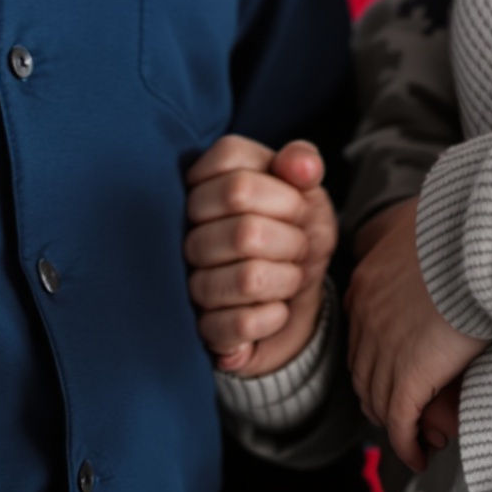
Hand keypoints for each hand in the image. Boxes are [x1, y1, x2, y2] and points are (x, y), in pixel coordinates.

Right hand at [183, 136, 336, 376]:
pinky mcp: (205, 328)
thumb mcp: (305, 191)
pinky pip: (242, 324)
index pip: (239, 185)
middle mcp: (186, 230)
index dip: (285, 198)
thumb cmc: (292, 229)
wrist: (290, 292)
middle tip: (297, 246)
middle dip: (291, 242)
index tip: (296, 207)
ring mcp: (191, 279)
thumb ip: (302, 163)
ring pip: (247, 280)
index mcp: (206, 183)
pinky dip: (274, 316)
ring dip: (286, 280)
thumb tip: (301, 166)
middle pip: (246, 234)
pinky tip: (277, 308)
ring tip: (288, 276)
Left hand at [345, 197, 486, 472]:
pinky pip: (399, 421)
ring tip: (413, 439)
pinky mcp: (409, 375)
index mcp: (367, 282)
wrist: (479, 238)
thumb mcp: (425, 224)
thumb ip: (419, 239)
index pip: (360, 335)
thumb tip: (439, 231)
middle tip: (402, 414)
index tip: (392, 373)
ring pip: (378, 399)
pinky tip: (418, 455)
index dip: (375, 359)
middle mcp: (366, 317)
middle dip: (380, 395)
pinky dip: (406, 443)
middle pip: (363, 370)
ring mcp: (383, 348)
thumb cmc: (465, 225)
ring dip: (394, 424)